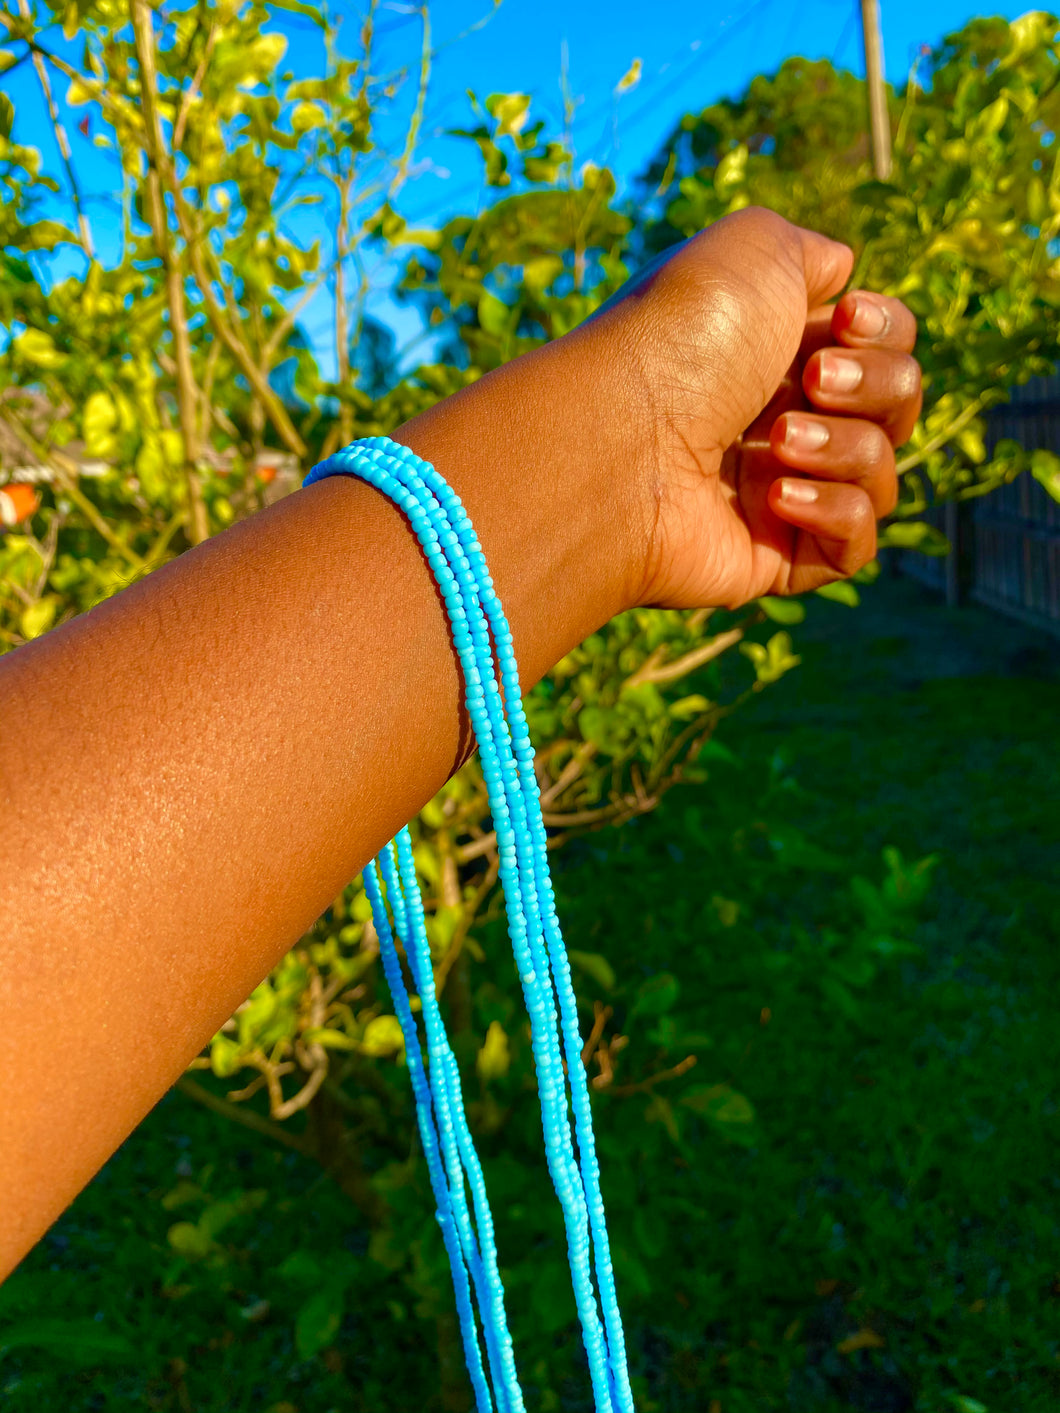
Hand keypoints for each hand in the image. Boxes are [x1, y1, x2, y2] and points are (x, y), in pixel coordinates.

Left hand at [584, 207, 921, 610]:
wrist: (623, 439)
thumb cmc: (683, 337)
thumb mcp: (754, 248)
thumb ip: (814, 255)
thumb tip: (845, 280)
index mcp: (775, 349)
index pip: (886, 344)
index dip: (886, 330)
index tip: (845, 320)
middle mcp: (779, 417)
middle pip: (899, 404)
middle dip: (873, 384)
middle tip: (811, 379)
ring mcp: (777, 491)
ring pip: (882, 472)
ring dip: (845, 446)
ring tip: (777, 441)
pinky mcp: (776, 558)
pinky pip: (855, 546)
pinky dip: (835, 511)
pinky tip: (776, 495)